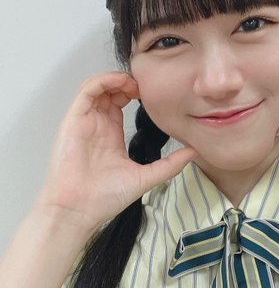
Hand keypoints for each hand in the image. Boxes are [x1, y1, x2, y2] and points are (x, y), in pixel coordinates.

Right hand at [36, 72, 195, 232]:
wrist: (80, 209)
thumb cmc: (105, 197)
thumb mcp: (146, 176)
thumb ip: (170, 164)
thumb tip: (194, 152)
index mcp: (111, 135)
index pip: (121, 102)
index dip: (138, 92)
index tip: (158, 92)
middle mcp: (97, 124)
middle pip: (111, 90)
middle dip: (130, 81)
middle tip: (149, 83)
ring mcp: (86, 121)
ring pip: (99, 86)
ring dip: (118, 78)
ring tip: (137, 83)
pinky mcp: (74, 119)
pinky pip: (87, 90)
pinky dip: (104, 80)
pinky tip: (122, 82)